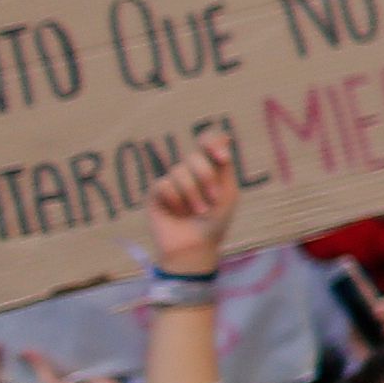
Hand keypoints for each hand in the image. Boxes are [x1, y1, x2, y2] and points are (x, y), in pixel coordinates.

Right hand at [145, 132, 238, 281]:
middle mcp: (189, 170)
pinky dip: (175, 200)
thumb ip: (224, 166)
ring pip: (179, 171)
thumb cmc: (216, 221)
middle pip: (195, 156)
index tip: (223, 158)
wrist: (197, 246)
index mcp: (209, 166)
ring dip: (193, 195)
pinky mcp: (155, 193)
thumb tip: (225, 136)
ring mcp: (171, 180)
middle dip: (207, 178)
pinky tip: (176, 212)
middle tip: (213, 199)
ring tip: (197, 212)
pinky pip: (164, 184)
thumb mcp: (228, 192)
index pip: (207, 140)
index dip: (213, 143)